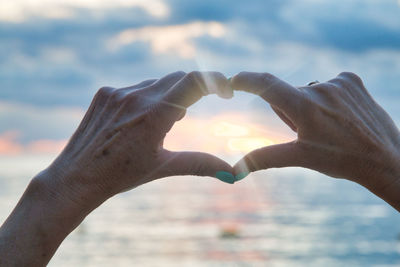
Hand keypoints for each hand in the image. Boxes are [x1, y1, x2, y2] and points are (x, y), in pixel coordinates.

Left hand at [0, 71, 235, 265]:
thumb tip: (233, 173)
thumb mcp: (163, 167)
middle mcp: (135, 97)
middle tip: (184, 119)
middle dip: (193, 91)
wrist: (77, 177)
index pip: (194, 82)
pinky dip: (147, 97)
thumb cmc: (121, 176)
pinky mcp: (105, 92)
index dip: (217, 81)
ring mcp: (117, 92)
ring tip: (159, 125)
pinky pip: (137, 87)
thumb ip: (200, 164)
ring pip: (157, 83)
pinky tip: (138, 120)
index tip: (227, 91)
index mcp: (154, 115)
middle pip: (178, 78)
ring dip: (168, 96)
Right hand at [231, 71, 399, 210]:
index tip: (233, 80)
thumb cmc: (341, 161)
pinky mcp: (351, 79)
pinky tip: (342, 115)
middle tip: (310, 132)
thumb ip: (265, 158)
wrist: (385, 158)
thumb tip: (235, 170)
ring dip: (309, 105)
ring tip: (330, 126)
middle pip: (288, 96)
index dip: (247, 80)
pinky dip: (328, 98)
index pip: (267, 85)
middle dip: (290, 111)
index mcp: (305, 107)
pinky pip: (327, 85)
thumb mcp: (300, 158)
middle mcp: (320, 89)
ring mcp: (338, 82)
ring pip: (307, 91)